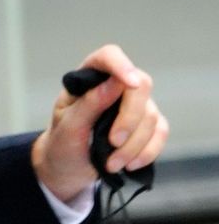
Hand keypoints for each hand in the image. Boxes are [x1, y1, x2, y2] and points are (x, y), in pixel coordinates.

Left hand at [31, 44, 168, 202]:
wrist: (68, 167)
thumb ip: (90, 103)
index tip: (130, 83)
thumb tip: (115, 82)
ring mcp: (134, 105)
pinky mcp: (147, 125)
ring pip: (151, 115)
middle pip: (140, 87)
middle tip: (113, 143)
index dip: (121, 65)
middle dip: (129, 119)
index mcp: (89, 78)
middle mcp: (115, 86)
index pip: (108, 57)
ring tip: (111, 163)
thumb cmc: (63, 142)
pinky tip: (130, 165)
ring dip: (133, 145)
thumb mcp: (68, 125)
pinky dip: (148, 151)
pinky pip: (160, 132)